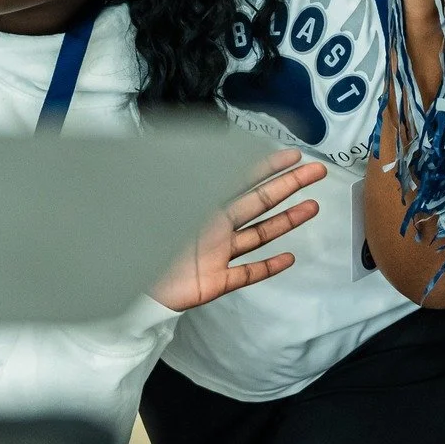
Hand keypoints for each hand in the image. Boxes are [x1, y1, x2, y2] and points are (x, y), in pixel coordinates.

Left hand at [150, 147, 323, 310]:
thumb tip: (205, 154)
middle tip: (317, 172)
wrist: (128, 289)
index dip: (269, 167)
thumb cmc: (137, 244)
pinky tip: (289, 258)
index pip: (241, 180)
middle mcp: (214, 226)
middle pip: (259, 202)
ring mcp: (217, 254)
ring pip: (259, 234)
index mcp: (201, 205)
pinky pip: (247, 273)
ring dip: (287, 221)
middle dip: (289, 185)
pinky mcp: (215, 281)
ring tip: (312, 207)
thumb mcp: (162, 203)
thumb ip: (187, 183)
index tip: (294, 157)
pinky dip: (269, 267)